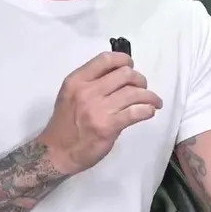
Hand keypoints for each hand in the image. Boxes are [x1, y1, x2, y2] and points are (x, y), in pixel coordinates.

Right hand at [38, 52, 163, 174]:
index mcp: (77, 81)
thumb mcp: (71, 95)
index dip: (124, 59)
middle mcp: (87, 92)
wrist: (57, 152)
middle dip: (140, 80)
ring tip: (154, 101)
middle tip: (142, 88)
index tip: (131, 65)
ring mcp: (98, 109)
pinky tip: (149, 112)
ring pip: (134, 93)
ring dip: (150, 96)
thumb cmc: (66, 123)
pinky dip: (148, 110)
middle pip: (125, 74)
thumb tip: (120, 74)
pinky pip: (136, 112)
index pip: (106, 59)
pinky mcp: (108, 126)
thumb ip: (91, 82)